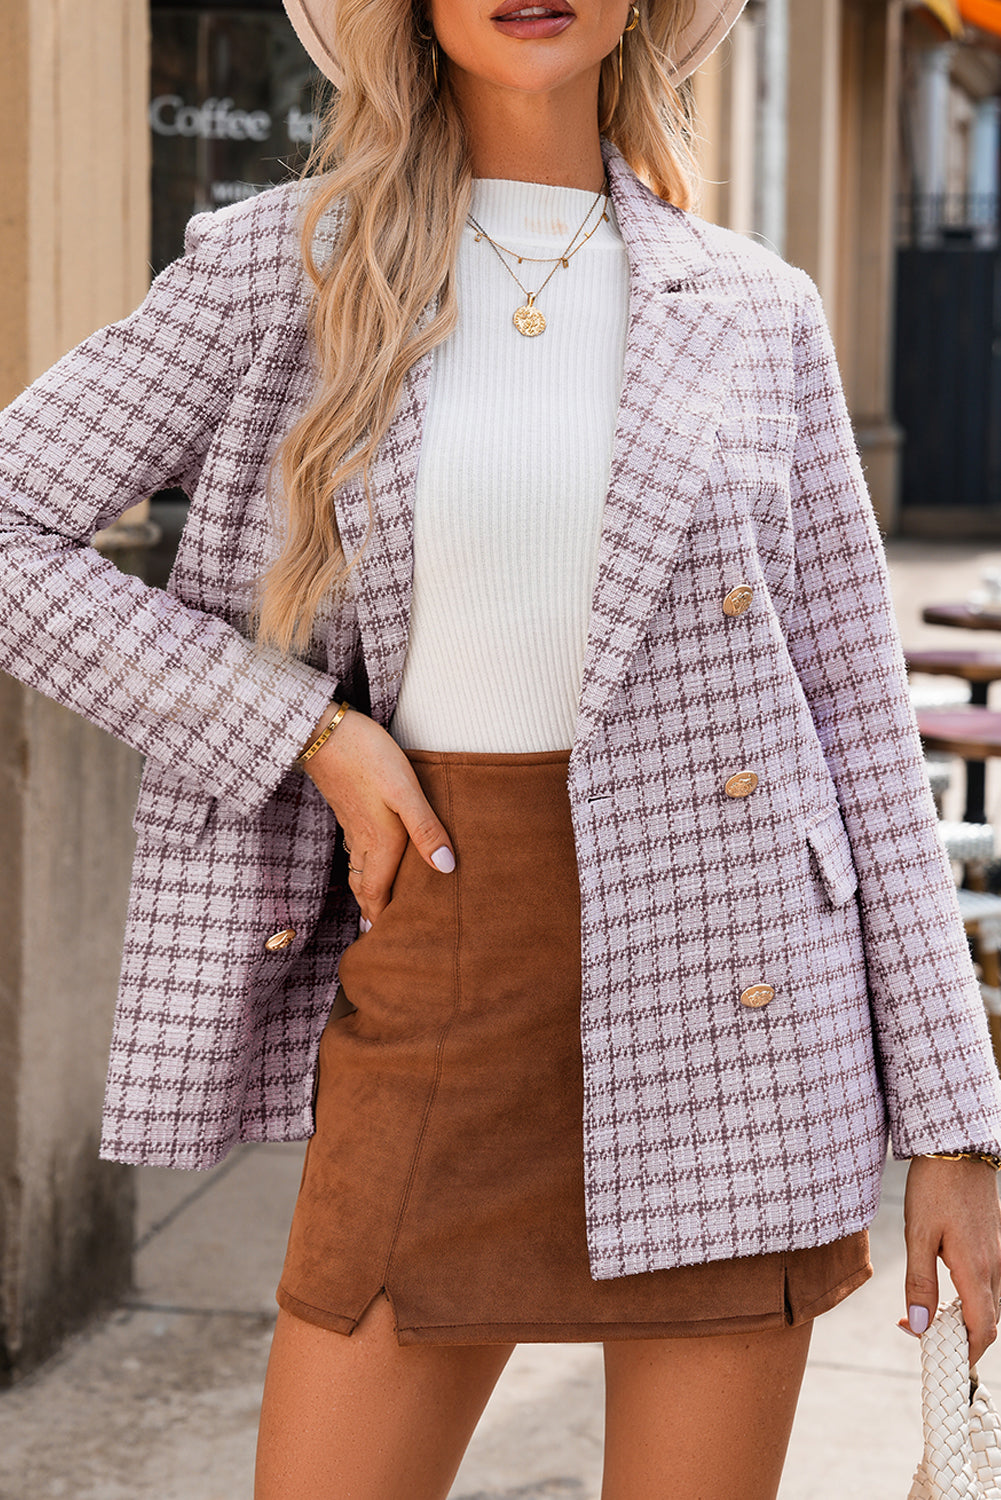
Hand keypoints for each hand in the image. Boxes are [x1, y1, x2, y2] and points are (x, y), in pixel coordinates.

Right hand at [302, 707, 454, 926]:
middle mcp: (364, 840)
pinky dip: (363, 867)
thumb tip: (447, 869)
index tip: (385, 946)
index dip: (382, 919)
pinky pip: (356, 850)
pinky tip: (370, 859)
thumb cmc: (367, 758)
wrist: (322, 733)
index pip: (378, 893)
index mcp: (381, 842)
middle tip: (380, 936)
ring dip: (368, 892)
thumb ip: (426, 829)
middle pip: (366, 887)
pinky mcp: (348, 809)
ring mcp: (352, 825)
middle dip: (372, 913)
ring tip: (377, 908)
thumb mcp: (405, 791)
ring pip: (359, 870)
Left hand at [899, 1155, 1000, 1364]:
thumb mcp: (917, 1235)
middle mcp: (995, 1267)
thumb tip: (920, 1325)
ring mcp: (998, 1254)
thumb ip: (920, 1282)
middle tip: (921, 1332)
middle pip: (988, 1322)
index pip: (982, 1331)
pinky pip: (989, 1283)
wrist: (956, 1148)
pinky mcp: (994, 1243)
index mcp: (976, 1269)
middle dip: (961, 1338)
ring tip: (929, 1314)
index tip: (935, 1354)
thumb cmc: (933, 1187)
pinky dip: (971, 1298)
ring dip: (965, 1318)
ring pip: (990, 1303)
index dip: (964, 1352)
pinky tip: (945, 1288)